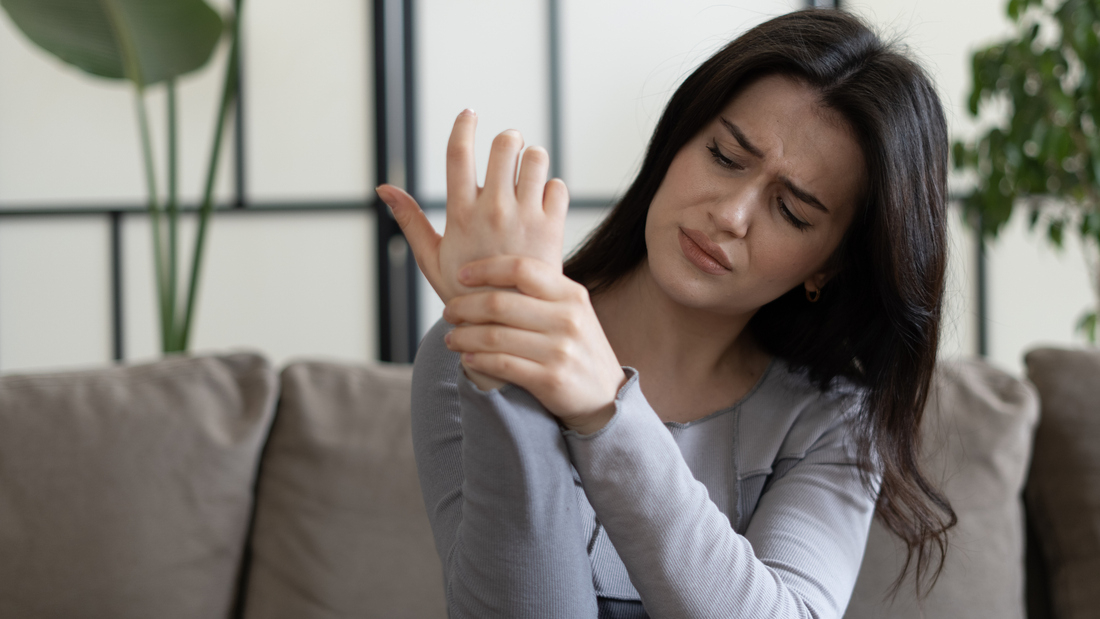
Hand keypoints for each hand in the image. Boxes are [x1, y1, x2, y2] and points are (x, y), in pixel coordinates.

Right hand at [375, 109, 568, 303]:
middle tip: (508, 150)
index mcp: (461, 213)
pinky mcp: (552, 228)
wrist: (507, 324)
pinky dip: (551, 188)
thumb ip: (409, 219)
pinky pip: (557, 186)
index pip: (459, 153)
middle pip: (504, 144)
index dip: (464, 126)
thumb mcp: (431, 257)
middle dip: (507, 140)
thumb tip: (383, 188)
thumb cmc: (465, 291)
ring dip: (532, 158)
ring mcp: (526, 217)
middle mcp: (494, 210)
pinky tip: (543, 202)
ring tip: (528, 172)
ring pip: (536, 158)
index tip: (469, 114)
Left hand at [442, 255, 626, 434]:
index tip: (461, 275)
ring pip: (495, 336)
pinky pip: (502, 365)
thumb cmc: (577, 348)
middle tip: (449, 311)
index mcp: (571, 294)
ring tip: (451, 337)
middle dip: (465, 306)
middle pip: (500, 303)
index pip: (521, 269)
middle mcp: (568, 319)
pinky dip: (477, 359)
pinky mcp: (550, 379)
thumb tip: (489, 272)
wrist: (605, 397)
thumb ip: (540, 292)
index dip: (486, 269)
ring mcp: (560, 350)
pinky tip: (467, 357)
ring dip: (464, 336)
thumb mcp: (572, 312)